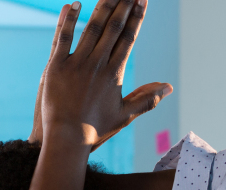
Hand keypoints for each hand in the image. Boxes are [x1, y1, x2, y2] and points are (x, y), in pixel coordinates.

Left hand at [40, 0, 172, 149]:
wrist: (67, 140)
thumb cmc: (96, 129)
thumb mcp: (126, 115)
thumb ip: (148, 98)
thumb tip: (169, 87)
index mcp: (114, 73)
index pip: (128, 38)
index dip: (136, 17)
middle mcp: (97, 65)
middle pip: (112, 28)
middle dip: (123, 5)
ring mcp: (76, 64)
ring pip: (91, 29)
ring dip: (102, 7)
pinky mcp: (56, 67)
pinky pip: (63, 38)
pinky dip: (68, 21)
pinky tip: (74, 4)